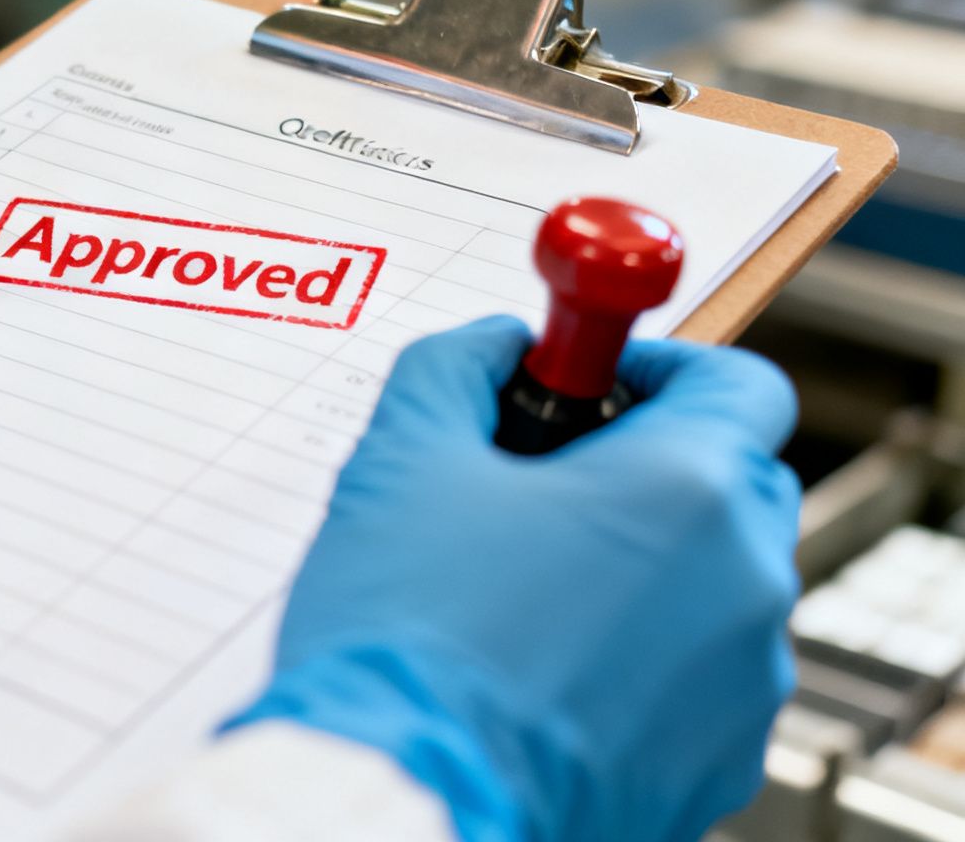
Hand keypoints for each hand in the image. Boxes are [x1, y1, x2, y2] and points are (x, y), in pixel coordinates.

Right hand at [229, 316, 799, 841]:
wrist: (407, 798)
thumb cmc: (405, 634)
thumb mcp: (400, 459)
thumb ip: (454, 366)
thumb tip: (492, 346)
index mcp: (685, 489)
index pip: (740, 384)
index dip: (663, 369)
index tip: (595, 385)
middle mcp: (743, 583)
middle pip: (734, 482)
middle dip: (648, 467)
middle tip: (544, 483)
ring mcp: (742, 687)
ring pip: (713, 588)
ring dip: (644, 569)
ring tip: (524, 594)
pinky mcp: (716, 765)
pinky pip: (696, 680)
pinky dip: (639, 660)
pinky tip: (541, 670)